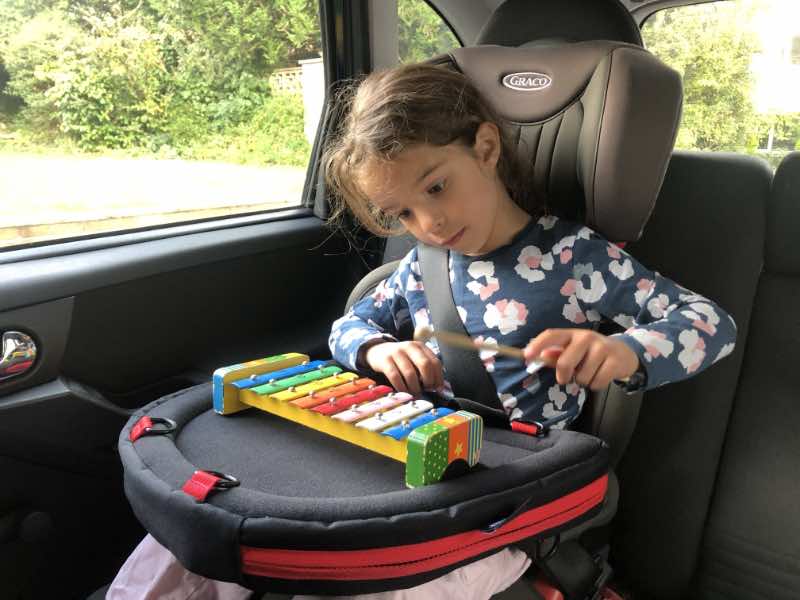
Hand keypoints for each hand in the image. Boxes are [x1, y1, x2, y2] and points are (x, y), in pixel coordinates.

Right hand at [363, 341, 443, 395]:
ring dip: (414, 387)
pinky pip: (395, 377)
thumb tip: (438, 386)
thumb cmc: (401, 359)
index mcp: (420, 346)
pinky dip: (401, 387)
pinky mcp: (385, 360)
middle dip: (428, 380)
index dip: (438, 376)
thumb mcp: (414, 357)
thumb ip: (425, 368)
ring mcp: (396, 352)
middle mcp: (409, 347)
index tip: (437, 387)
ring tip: (415, 393)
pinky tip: (404, 391)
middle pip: (425, 365)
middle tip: (427, 389)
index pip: (435, 361)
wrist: (377, 351)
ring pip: (410, 373)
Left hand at [523, 329, 639, 390]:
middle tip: (567, 378)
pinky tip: (600, 376)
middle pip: (565, 362)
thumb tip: (541, 356)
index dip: (538, 345)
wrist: (624, 353)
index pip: (552, 335)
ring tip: (590, 373)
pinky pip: (597, 382)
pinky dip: (596, 385)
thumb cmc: (591, 353)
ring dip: (583, 381)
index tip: (527, 356)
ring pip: (582, 376)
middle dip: (564, 376)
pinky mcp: (614, 361)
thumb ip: (556, 355)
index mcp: (572, 334)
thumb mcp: (573, 351)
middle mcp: (586, 337)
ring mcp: (602, 348)